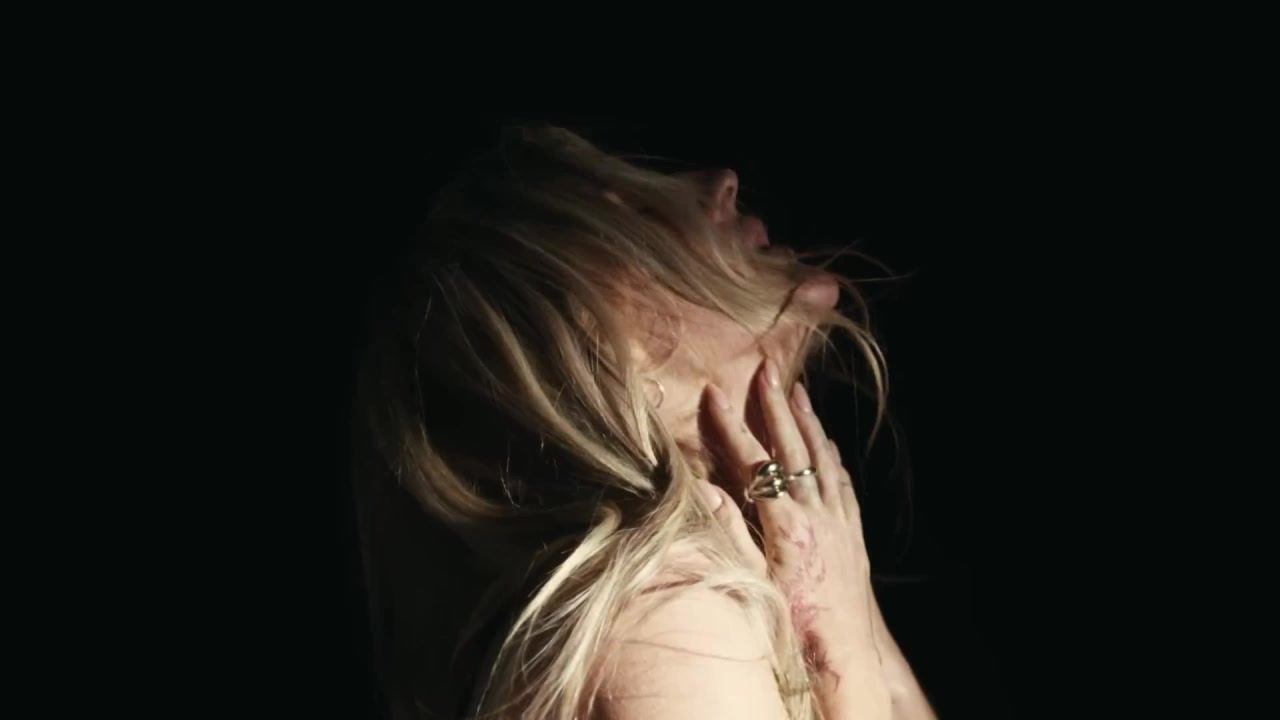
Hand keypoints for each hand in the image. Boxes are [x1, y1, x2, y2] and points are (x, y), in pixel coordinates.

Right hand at [698, 356, 892, 717]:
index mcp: (787, 524)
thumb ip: (729, 534)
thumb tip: (704, 491)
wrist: (843, 660)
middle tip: (765, 369)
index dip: (730, 426)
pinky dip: (831, 455)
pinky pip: (842, 482)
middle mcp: (818, 514)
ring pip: (822, 458)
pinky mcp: (854, 535)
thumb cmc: (791, 628)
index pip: (752, 462)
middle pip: (792, 447)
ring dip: (808, 421)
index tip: (714, 393)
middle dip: (775, 406)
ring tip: (797, 390)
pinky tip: (827, 444)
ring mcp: (840, 522)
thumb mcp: (752, 584)